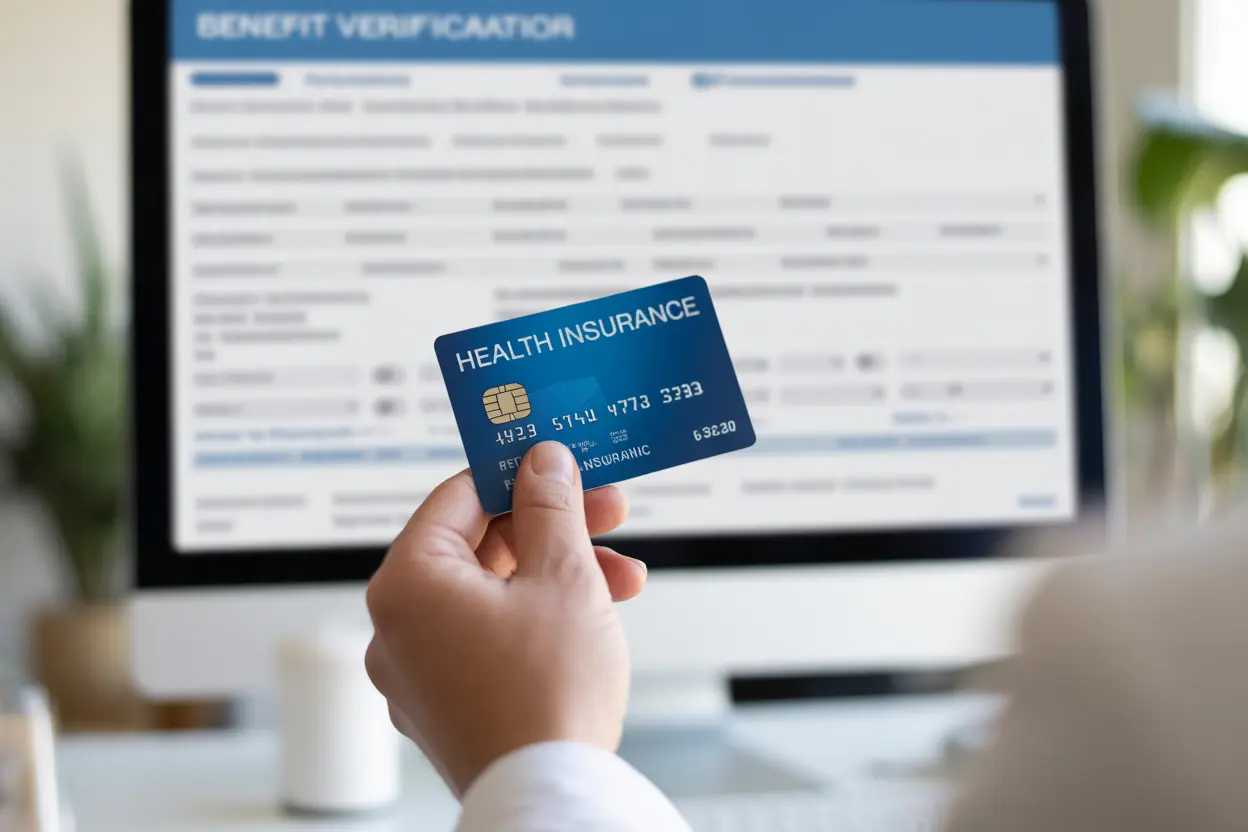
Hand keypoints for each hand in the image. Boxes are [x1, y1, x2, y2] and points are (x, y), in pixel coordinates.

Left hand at [365, 442, 646, 796]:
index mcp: (407, 584)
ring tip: (624, 579)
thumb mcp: (562, 576)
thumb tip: (543, 462)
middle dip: (554, 529)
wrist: (549, 798)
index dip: (518, 472)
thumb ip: (551, 508)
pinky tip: (591, 619)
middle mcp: (396, 628)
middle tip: (608, 513)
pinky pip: (486, 639)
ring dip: (558, 576)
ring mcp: (416, 673)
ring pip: (490, 595)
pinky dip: (534, 620)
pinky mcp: (443, 706)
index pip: (460, 496)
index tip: (560, 462)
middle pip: (478, 546)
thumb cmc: (548, 695)